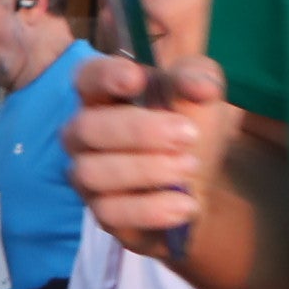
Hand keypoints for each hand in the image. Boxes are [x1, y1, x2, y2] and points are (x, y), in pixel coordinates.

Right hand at [67, 50, 234, 243]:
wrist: (201, 186)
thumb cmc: (190, 129)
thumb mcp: (204, 94)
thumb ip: (201, 78)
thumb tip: (200, 86)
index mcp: (104, 95)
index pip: (86, 78)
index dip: (104, 76)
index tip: (138, 79)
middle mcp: (84, 134)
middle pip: (86, 127)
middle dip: (137, 130)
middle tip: (188, 134)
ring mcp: (88, 175)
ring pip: (93, 172)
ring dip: (146, 169)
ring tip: (190, 167)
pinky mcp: (102, 213)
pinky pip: (111, 212)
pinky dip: (152, 208)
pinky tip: (185, 203)